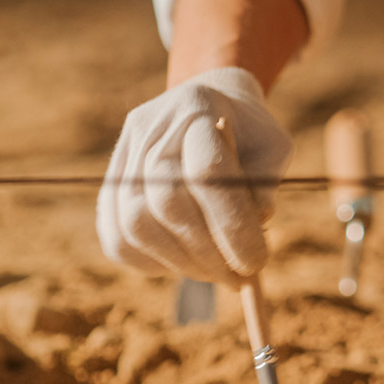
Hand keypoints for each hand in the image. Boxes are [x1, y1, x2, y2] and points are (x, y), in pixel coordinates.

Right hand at [97, 67, 292, 282]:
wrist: (210, 106)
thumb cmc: (249, 133)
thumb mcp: (273, 147)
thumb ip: (266, 185)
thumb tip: (254, 226)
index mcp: (197, 108)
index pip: (206, 173)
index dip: (231, 224)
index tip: (256, 261)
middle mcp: (151, 128)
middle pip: (167, 202)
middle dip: (207, 253)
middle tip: (239, 278)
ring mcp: (123, 156)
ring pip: (136, 225)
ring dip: (181, 263)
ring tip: (216, 273)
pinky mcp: (109, 184)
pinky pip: (117, 238)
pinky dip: (151, 263)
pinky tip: (184, 263)